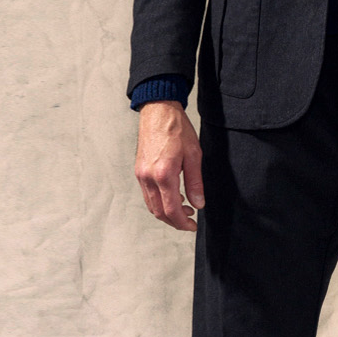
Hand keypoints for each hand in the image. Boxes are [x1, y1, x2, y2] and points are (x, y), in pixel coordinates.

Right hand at [135, 101, 204, 231]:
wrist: (158, 110)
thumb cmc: (177, 128)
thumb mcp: (194, 155)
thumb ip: (195, 182)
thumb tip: (199, 203)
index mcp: (164, 174)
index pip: (171, 209)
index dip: (183, 222)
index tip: (192, 226)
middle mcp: (148, 177)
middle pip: (159, 212)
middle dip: (174, 221)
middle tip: (190, 221)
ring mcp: (141, 174)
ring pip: (151, 205)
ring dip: (166, 212)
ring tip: (184, 208)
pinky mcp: (139, 170)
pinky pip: (147, 194)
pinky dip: (159, 201)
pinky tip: (172, 196)